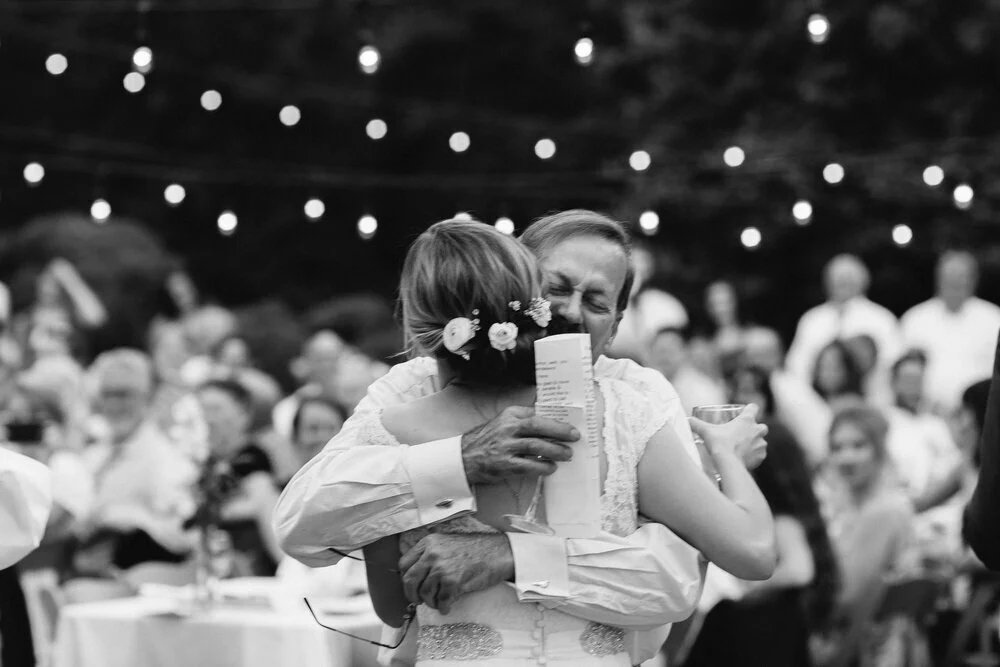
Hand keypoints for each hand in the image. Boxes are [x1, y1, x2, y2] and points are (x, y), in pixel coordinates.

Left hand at [398, 533, 513, 613]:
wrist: (498, 553)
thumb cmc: (475, 549)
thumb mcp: (446, 543)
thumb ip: (430, 554)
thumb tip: (416, 576)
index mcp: (429, 543)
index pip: (404, 564)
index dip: (406, 578)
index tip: (412, 585)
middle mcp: (432, 554)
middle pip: (409, 580)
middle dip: (412, 594)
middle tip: (418, 600)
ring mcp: (442, 568)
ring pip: (425, 594)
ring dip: (430, 602)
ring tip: (439, 602)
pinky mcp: (453, 582)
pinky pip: (441, 601)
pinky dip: (443, 607)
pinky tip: (447, 606)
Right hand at [461, 406, 578, 484]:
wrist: (465, 457)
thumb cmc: (490, 439)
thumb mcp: (504, 421)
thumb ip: (524, 419)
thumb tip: (552, 420)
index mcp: (510, 415)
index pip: (537, 414)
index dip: (556, 419)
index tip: (571, 424)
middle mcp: (508, 428)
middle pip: (539, 427)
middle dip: (560, 431)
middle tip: (575, 436)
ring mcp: (506, 447)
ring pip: (536, 446)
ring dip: (555, 450)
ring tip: (567, 454)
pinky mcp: (505, 465)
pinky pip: (529, 466)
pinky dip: (543, 467)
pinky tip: (551, 467)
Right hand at [690, 404, 768, 469]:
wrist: (729, 464)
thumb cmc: (719, 444)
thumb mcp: (706, 431)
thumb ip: (696, 424)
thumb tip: (687, 421)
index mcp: (747, 420)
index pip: (753, 408)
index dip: (749, 409)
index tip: (744, 413)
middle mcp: (757, 430)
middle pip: (761, 426)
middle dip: (754, 429)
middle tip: (743, 434)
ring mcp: (761, 444)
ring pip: (761, 441)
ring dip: (754, 443)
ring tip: (742, 448)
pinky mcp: (761, 457)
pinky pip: (760, 454)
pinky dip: (754, 455)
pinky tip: (745, 458)